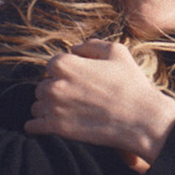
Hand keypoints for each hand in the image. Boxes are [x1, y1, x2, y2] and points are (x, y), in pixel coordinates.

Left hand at [26, 40, 174, 162]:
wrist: (141, 119)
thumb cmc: (131, 84)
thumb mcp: (117, 52)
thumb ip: (91, 45)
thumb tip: (73, 48)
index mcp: (65, 63)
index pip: (52, 65)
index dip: (65, 72)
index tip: (78, 80)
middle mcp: (54, 84)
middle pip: (43, 86)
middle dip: (56, 90)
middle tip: (76, 98)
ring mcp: (54, 107)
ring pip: (38, 106)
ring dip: (48, 108)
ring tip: (68, 112)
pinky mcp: (56, 128)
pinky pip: (33, 126)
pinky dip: (36, 126)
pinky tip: (45, 126)